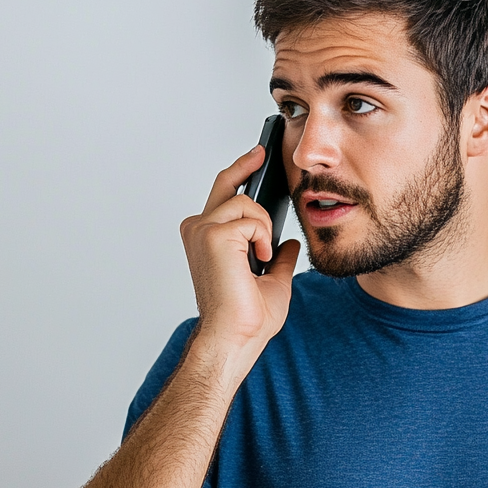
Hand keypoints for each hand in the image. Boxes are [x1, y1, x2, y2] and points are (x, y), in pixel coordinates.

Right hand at [180, 146, 299, 376]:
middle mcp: (198, 229)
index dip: (239, 173)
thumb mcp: (274, 279)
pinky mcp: (212, 234)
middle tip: (265, 150)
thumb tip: (288, 243)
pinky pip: (251, 217)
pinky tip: (259, 260)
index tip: (256, 158)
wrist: (237, 336)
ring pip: (245, 201)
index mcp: (208, 239)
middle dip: (247, 164)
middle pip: (225, 183)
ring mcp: (202, 230)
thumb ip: (279, 258)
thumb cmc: (248, 317)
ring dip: (263, 227)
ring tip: (262, 257)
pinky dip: (262, 238)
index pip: (223, 196)